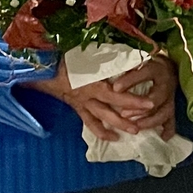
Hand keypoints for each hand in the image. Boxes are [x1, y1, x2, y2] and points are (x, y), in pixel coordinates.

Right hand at [28, 56, 168, 140]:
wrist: (42, 69)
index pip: (116, 95)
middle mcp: (88, 96)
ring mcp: (82, 104)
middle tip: (147, 121)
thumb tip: (131, 55)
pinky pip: (89, 123)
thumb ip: (107, 56)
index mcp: (91, 83)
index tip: (149, 103)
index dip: (133, 100)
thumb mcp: (86, 55)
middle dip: (130, 115)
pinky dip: (101, 131)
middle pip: (111, 109)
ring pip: (102, 118)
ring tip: (135, 131)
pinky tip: (113, 138)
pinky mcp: (78, 108)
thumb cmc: (66, 58)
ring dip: (118, 125)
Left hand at [109, 53, 176, 138]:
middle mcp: (165, 84)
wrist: (167, 68)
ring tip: (137, 126)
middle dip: (139, 108)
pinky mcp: (172, 107)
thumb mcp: (136, 63)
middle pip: (156, 98)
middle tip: (124, 114)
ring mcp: (170, 98)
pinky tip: (162, 137)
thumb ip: (125, 68)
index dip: (129, 81)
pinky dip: (168, 130)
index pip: (144, 74)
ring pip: (164, 112)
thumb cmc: (146, 66)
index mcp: (155, 70)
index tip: (115, 88)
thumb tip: (108, 74)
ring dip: (150, 121)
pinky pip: (172, 120)